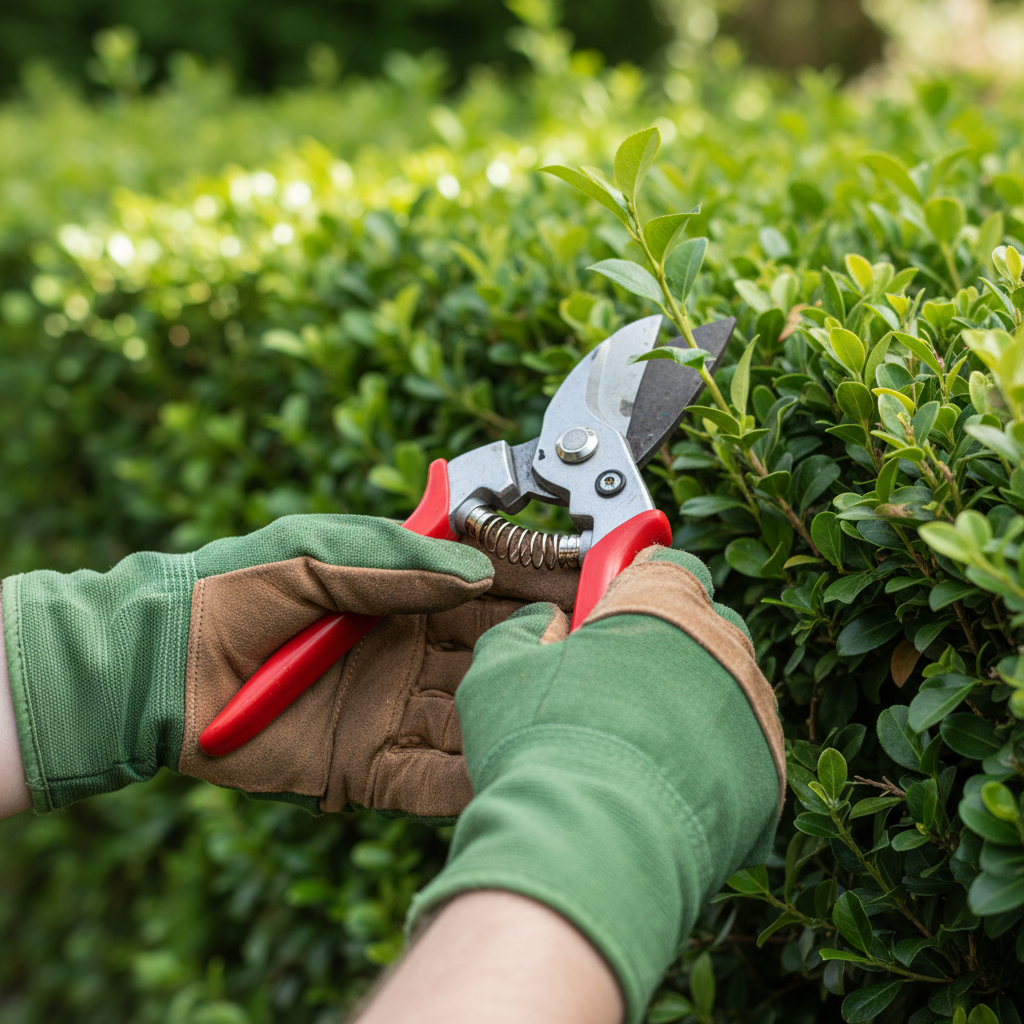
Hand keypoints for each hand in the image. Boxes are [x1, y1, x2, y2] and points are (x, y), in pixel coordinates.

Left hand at [1, 514, 575, 817]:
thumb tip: (477, 569)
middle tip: (593, 650)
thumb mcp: (315, 554)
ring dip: (514, 717)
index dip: (530, 586)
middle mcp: (405, 654)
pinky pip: (427, 777)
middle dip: (538, 652)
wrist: (158, 666)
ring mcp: (389, 711)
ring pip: (470, 717)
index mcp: (397, 597)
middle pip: (489, 655)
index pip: (482, 591)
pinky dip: (466, 779)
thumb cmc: (233, 591)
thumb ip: (396, 562)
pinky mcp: (365, 766)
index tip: (580, 581)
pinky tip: (509, 775)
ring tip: (566, 716)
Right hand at [406, 545, 784, 1022]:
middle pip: (700, 628)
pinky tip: (665, 787)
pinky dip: (712, 763)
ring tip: (637, 749)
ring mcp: (754, 709)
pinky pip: (742, 752)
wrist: (592, 844)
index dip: (637, 583)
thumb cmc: (543, 744)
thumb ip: (523, 630)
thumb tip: (546, 624)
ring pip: (725, 691)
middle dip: (663, 648)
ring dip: (691, 706)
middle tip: (614, 689)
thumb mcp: (499, 671)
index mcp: (661, 601)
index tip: (612, 610)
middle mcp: (723, 642)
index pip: (667, 564)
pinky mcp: (770, 773)